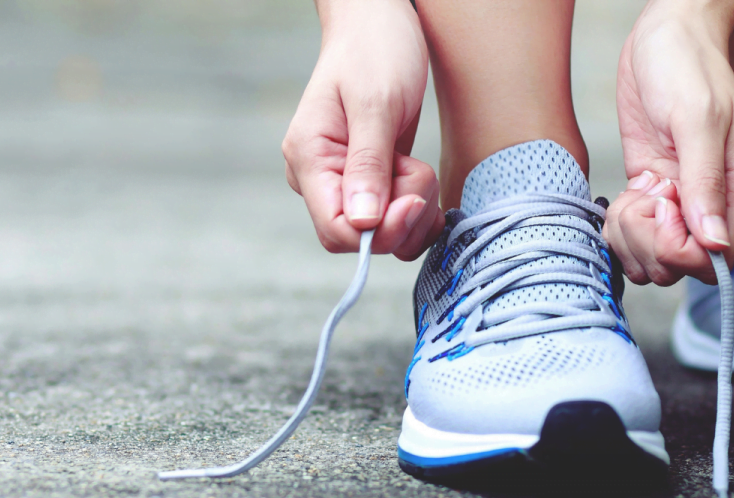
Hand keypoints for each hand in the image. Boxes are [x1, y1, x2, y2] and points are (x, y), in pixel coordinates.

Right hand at [281, 0, 444, 259]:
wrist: (379, 23)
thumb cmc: (374, 50)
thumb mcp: (376, 103)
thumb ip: (368, 164)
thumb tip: (364, 223)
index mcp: (309, 159)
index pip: (335, 230)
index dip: (378, 232)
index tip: (412, 200)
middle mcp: (321, 178)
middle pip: (361, 238)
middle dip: (401, 218)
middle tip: (419, 173)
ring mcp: (345, 182)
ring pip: (383, 234)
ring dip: (414, 212)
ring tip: (419, 167)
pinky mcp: (370, 182)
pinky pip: (394, 221)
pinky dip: (417, 211)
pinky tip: (425, 183)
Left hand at [606, 0, 733, 284]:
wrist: (663, 36)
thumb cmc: (687, 67)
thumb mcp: (697, 118)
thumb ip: (704, 180)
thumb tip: (713, 243)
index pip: (714, 260)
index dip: (678, 249)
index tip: (662, 205)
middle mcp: (708, 204)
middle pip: (678, 266)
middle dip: (648, 242)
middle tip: (643, 196)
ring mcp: (676, 201)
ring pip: (651, 257)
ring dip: (629, 235)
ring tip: (632, 194)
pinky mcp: (649, 192)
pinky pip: (633, 234)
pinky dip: (620, 224)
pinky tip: (624, 193)